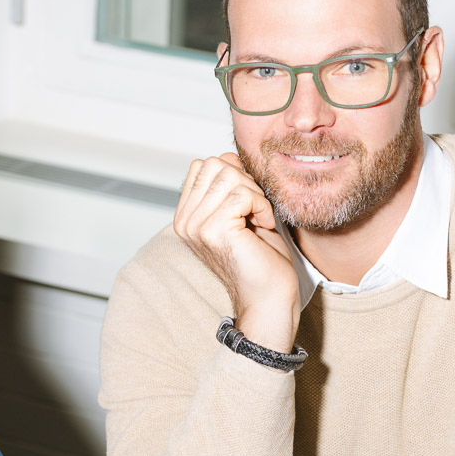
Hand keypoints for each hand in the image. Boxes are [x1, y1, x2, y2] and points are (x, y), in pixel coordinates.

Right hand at [173, 152, 300, 352]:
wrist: (269, 297)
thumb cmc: (261, 259)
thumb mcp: (240, 212)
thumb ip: (228, 185)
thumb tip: (230, 158)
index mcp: (186, 215)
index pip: (204, 165)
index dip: (234, 176)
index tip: (246, 206)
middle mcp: (185, 221)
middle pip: (215, 164)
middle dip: (244, 181)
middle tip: (254, 212)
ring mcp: (196, 226)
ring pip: (229, 176)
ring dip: (254, 195)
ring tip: (257, 220)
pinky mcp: (213, 230)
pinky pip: (242, 194)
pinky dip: (261, 206)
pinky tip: (261, 226)